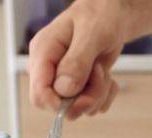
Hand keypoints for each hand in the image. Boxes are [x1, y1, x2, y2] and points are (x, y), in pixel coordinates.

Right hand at [27, 0, 125, 119]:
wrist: (113, 16)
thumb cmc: (99, 15)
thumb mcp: (92, 33)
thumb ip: (77, 61)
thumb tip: (64, 89)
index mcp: (43, 53)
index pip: (39, 94)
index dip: (59, 103)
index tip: (83, 97)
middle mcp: (49, 71)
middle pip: (59, 106)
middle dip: (85, 97)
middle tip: (99, 74)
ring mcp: (63, 81)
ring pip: (78, 108)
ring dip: (98, 94)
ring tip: (103, 69)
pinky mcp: (77, 88)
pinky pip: (91, 107)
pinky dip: (104, 95)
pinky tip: (107, 77)